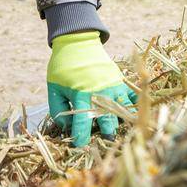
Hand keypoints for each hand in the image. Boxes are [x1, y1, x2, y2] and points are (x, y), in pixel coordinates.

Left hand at [46, 31, 136, 146]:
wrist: (78, 42)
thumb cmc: (63, 66)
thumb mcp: (53, 87)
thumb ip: (57, 109)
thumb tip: (66, 127)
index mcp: (81, 95)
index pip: (83, 124)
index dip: (81, 138)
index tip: (80, 144)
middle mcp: (99, 92)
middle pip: (107, 121)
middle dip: (105, 134)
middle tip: (103, 141)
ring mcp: (112, 86)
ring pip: (122, 111)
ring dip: (120, 123)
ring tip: (117, 131)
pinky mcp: (119, 80)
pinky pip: (131, 96)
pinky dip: (132, 105)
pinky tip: (130, 114)